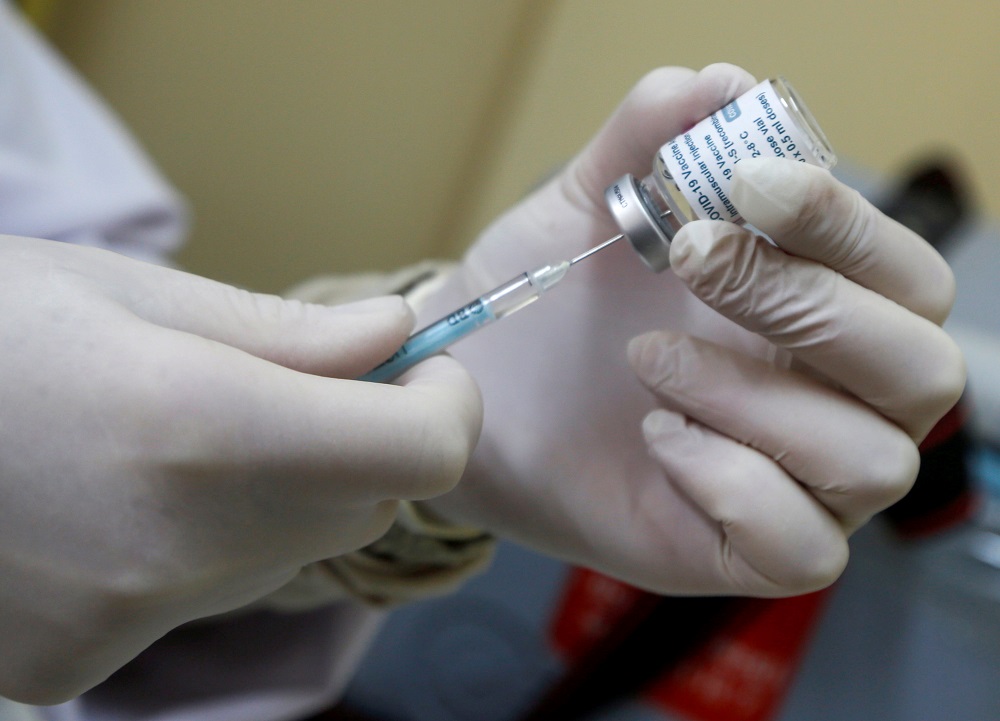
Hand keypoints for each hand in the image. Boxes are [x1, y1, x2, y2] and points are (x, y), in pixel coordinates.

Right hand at [0, 236, 481, 702]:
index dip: (446, 406)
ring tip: (180, 436)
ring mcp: (126, 622)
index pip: (420, 454)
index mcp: (200, 428)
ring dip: (280, 493)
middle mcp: (178, 545)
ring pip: (290, 553)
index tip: (424, 372)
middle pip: (361, 505)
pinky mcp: (78, 664)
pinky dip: (206, 545)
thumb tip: (399, 343)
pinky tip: (125, 499)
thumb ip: (288, 333)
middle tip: (294, 384)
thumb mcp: (133, 292)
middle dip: (359, 442)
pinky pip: (209, 596)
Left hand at [419, 65, 962, 596]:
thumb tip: (717, 84)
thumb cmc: (547, 303)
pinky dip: (737, 485)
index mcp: (815, 310)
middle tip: (694, 259)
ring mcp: (790, 483)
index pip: (906, 276)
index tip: (746, 180)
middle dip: (809, 305)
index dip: (847, 224)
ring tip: (650, 360)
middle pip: (922, 371)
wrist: (472, 391)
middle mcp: (826, 400)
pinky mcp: (737, 551)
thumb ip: (648, 144)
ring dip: (758, 397)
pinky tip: (657, 438)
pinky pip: (805, 549)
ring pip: (874, 462)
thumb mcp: (585, 210)